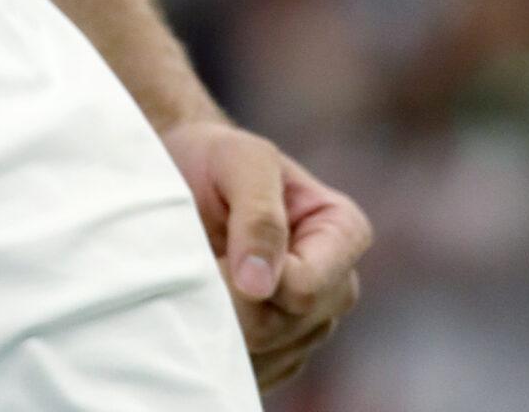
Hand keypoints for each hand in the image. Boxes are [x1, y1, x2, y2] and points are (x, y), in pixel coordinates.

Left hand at [161, 119, 369, 392]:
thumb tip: (262, 286)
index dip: (259, 276)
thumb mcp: (241, 159)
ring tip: (202, 275)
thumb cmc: (218, 159)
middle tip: (201, 261)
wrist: (185, 174)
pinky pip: (249, 370)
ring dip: (221, 319)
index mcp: (343, 234)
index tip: (221, 250)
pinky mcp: (278, 352)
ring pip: (263, 353)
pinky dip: (218, 343)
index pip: (307, 288)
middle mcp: (335, 286)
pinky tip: (205, 306)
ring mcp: (307, 325)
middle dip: (232, 300)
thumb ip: (259, 212)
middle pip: (283, 327)